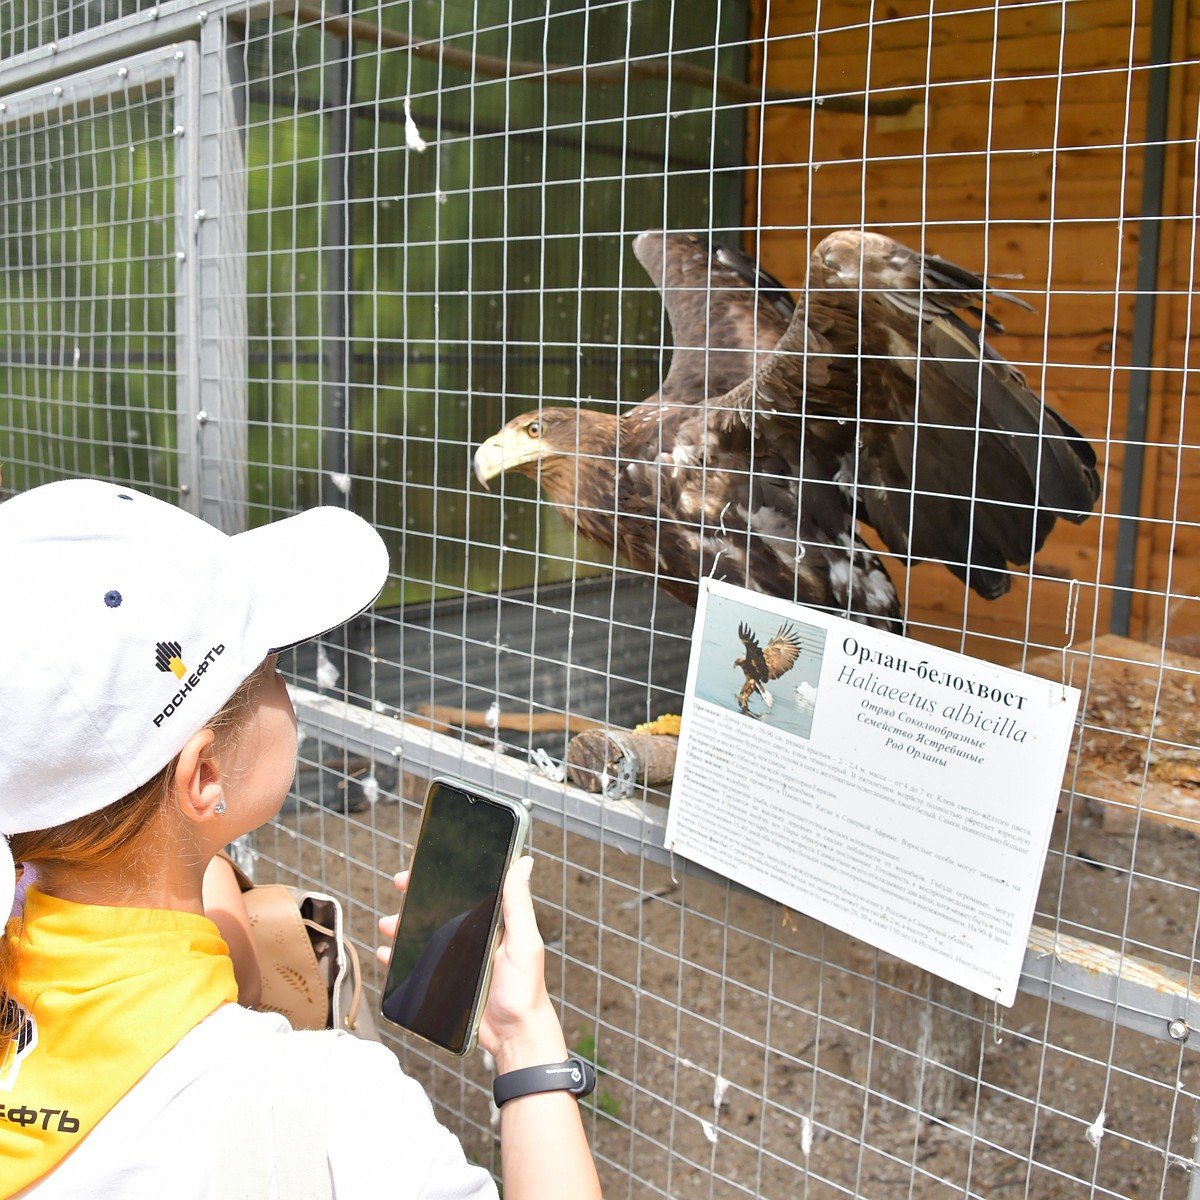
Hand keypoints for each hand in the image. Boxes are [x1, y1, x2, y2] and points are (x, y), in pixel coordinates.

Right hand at [375, 859, 566, 1070]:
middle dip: (416, 899)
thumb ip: (519, 903)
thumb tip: (524, 861)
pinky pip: (417, 966)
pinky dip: (399, 958)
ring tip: (388, 925)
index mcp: (494, 922)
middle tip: (400, 887)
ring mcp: (458, 959)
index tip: (423, 866)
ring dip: (403, 926)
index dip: (445, 878)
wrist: (514, 1035)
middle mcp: (474, 936)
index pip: (467, 891)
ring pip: (423, 936)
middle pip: (439, 910)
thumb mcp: (524, 941)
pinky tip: (387, 954)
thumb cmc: (526, 988)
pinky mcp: (445, 982)